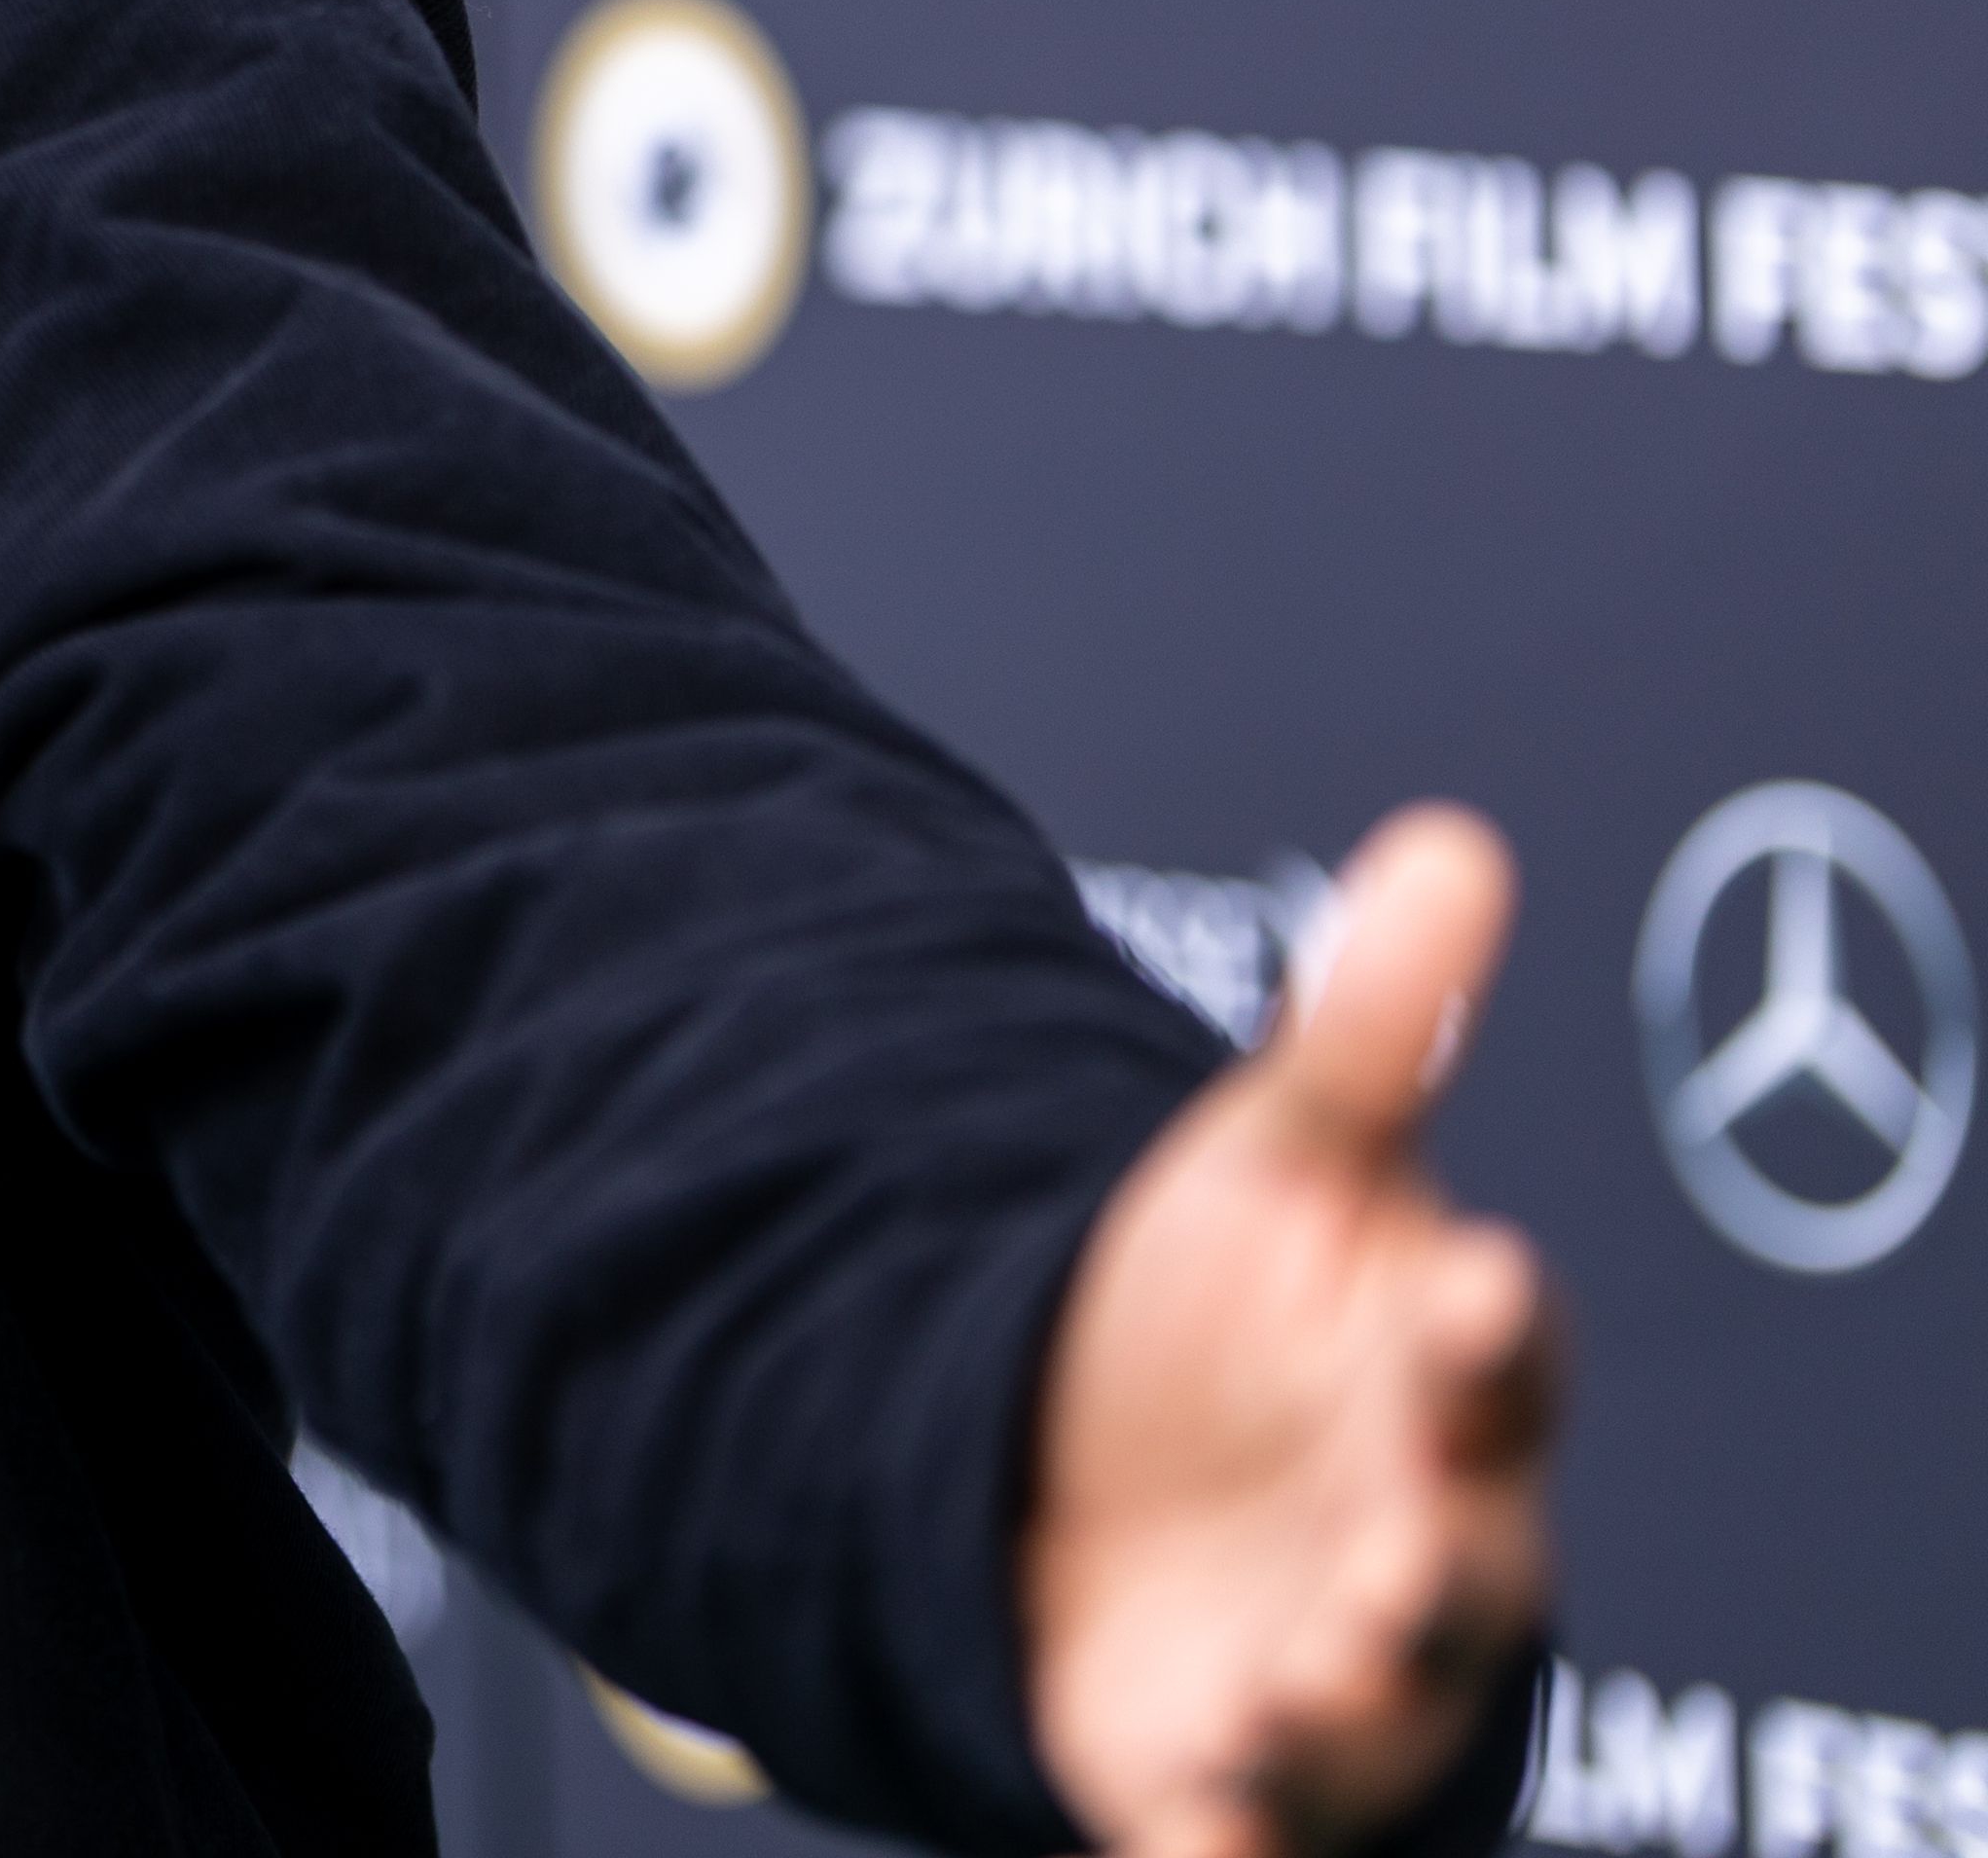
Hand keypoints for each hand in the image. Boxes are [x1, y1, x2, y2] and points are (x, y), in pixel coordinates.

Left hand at [1025, 804, 1564, 1856]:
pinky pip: (1235, 1834)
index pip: (1495, 1357)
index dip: (1492, 1325)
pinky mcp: (1223, 1773)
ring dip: (1340, 1707)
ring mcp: (1332, 1669)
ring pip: (1369, 1708)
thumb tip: (1451, 846)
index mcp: (1438, 1389)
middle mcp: (1416, 1540)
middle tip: (1400, 1544)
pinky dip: (1220, 1845)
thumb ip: (1366, 1034)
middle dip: (1439, 1556)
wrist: (1108, 1479)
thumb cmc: (1239, 1326)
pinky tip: (1191, 1834)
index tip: (1477, 1273)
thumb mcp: (1284, 1166)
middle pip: (1461, 1556)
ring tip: (1289, 1691)